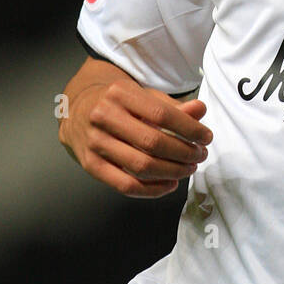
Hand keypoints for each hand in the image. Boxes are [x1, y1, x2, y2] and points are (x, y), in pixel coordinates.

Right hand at [60, 81, 212, 197]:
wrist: (77, 109)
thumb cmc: (118, 104)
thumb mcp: (144, 96)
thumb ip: (173, 106)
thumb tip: (200, 110)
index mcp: (119, 94)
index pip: (162, 114)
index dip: (189, 129)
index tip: (206, 137)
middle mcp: (103, 116)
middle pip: (152, 143)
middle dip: (184, 153)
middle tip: (200, 156)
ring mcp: (95, 142)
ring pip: (140, 167)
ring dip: (172, 172)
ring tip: (188, 169)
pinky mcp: (91, 165)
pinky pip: (125, 185)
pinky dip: (152, 189)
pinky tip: (170, 184)